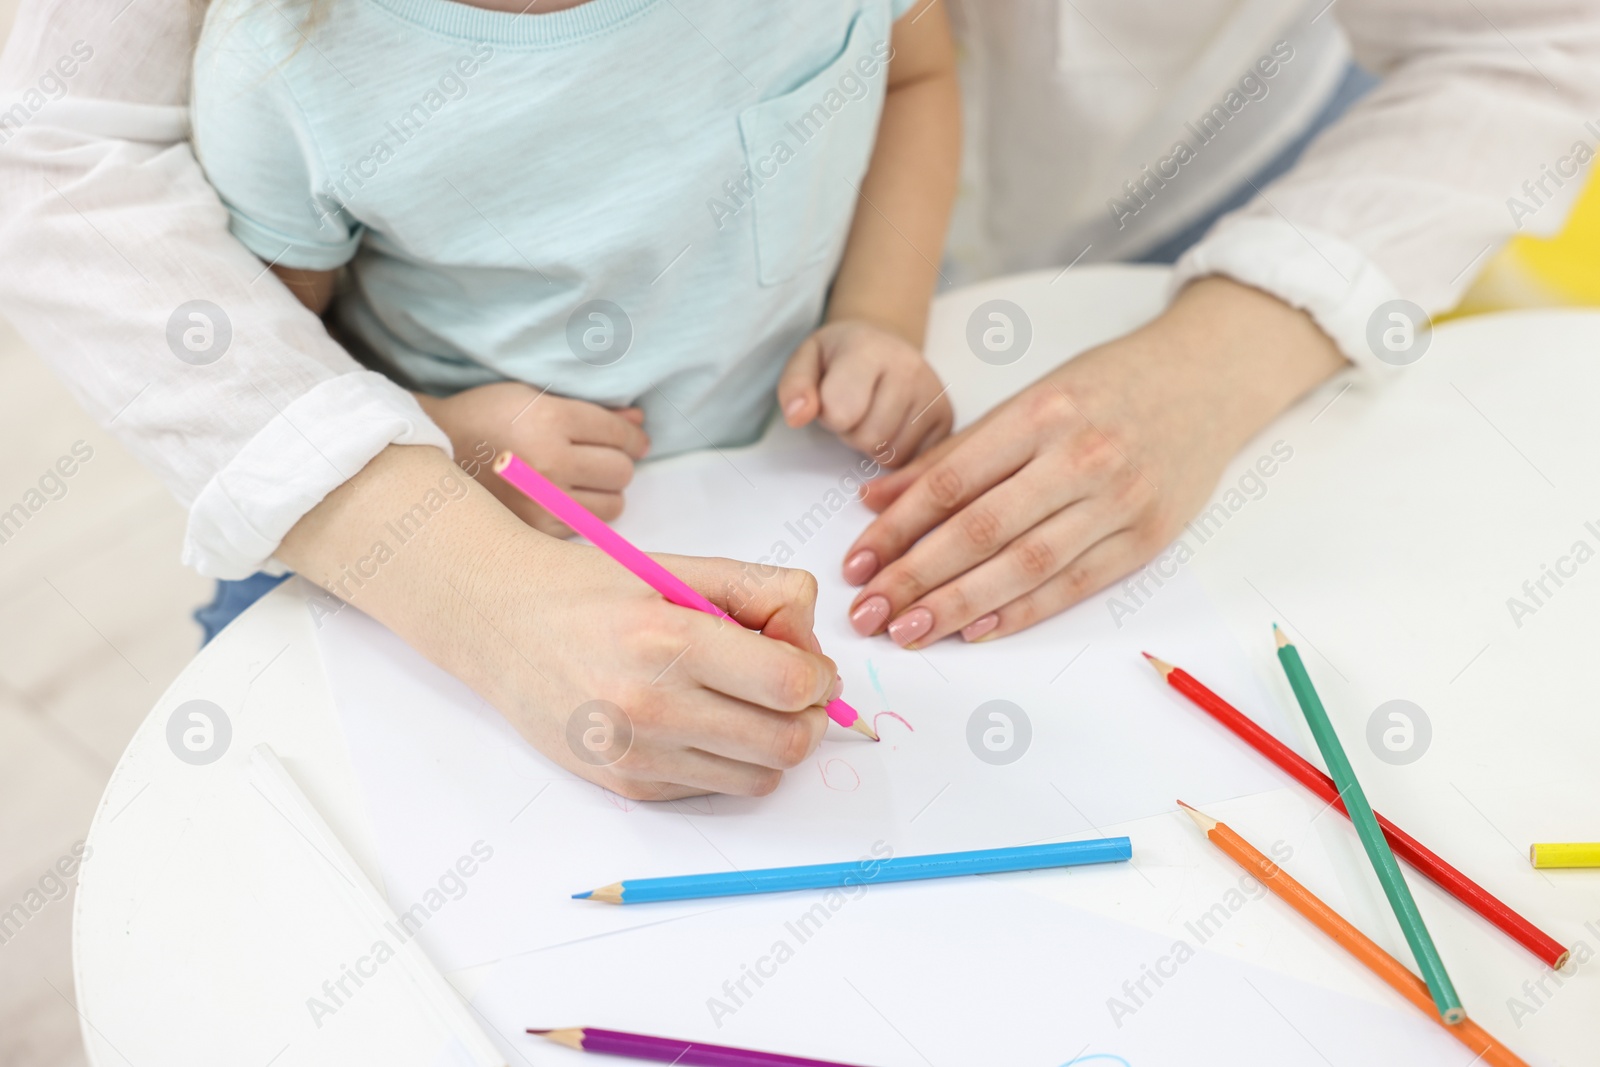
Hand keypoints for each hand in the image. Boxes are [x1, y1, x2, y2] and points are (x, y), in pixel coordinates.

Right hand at [279, 447, 840, 799]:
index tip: (809, 662)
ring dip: (773, 744)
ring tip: (745, 704)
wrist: (500, 624)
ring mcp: (636, 755)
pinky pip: (716, 790)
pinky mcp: (627, 787)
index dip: (819, 675)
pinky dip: (728, 762)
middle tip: (789, 687)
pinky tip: (701, 722)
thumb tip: (814, 647)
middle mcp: (650, 707)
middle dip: (807, 716)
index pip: (790, 684)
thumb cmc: (594, 590)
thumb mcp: (679, 567)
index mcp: (668, 640)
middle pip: (786, 744)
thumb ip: (761, 592)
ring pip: (760, 778)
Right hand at [415, 382, 648, 536]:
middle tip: (602, 459)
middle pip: (621, 471)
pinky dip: (582, 514)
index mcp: (548, 419)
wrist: (432, 456)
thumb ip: (591, 410)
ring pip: (613, 505)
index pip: (617, 433)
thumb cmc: (486, 420)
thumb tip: (640, 422)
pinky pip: (586, 527)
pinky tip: (562, 499)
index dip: (634, 437)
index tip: (637, 441)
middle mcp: (548, 462)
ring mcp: (541, 501)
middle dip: (619, 463)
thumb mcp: (534, 398)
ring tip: (582, 481)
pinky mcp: (534, 530)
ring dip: (606, 492)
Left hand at [777, 320, 951, 463]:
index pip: (841, 412)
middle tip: (853, 409)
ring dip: (873, 445)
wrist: (882, 344)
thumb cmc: (839, 358)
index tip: (831, 398)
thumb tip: (798, 416)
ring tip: (872, 416)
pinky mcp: (947, 417)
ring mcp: (933, 393)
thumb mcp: (805, 361)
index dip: (828, 415)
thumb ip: (794, 387)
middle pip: (869, 438)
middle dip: (852, 433)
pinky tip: (893, 426)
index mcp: (868, 348)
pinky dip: (896, 453)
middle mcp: (908, 367)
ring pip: (892, 454)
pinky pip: (914, 461)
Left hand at [840, 277, 1345, 646]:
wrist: (1209, 379)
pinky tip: (974, 630)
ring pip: (1024, 566)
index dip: (897, 527)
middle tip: (867, 611)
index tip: (857, 561)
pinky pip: (1074, 586)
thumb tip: (874, 498)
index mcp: (1042, 412)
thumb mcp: (1030, 399)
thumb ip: (954, 453)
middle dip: (914, 577)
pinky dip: (1020, 612)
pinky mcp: (1147, 538)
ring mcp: (1120, 501)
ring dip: (958, 605)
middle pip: (981, 530)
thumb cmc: (1107, 387)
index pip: (952, 481)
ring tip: (908, 630)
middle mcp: (1081, 456)